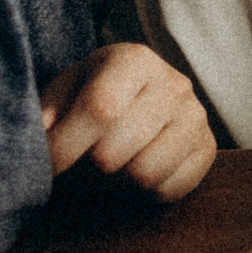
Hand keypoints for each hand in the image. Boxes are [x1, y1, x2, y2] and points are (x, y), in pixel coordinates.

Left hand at [40, 44, 215, 200]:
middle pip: (116, 149)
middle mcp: (173, 84)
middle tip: (80, 163)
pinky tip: (134, 172)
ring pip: (144, 174)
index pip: (101, 109)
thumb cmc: (93, 92)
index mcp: (134, 60)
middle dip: (87, 168)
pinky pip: (169, 189)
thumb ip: (48, 111)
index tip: (49, 164)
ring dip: (115, 183)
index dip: (67, 145)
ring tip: (107, 169)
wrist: (139, 96)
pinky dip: (144, 192)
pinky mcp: (207, 148)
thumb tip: (44, 135)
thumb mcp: (65, 90)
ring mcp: (196, 117)